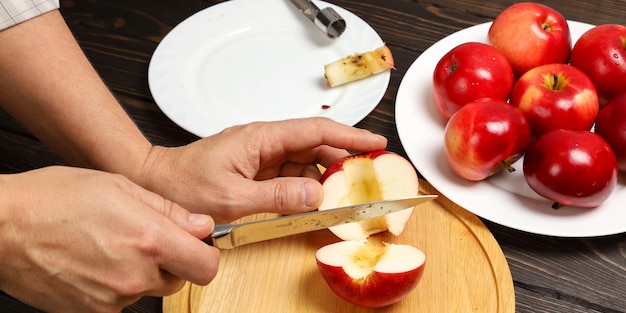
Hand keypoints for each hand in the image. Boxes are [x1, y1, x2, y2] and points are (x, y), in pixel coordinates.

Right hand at [0, 166, 218, 312]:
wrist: (2, 227)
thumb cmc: (55, 198)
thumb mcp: (121, 187)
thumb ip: (169, 211)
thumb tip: (202, 227)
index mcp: (149, 241)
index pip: (207, 266)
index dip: (206, 253)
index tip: (195, 242)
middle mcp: (135, 276)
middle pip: (180, 279)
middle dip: (173, 261)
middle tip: (147, 238)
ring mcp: (112, 300)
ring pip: (148, 289)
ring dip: (142, 272)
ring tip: (112, 245)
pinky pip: (121, 301)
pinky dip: (117, 284)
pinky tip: (96, 261)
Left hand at [138, 117, 386, 222]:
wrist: (157, 185)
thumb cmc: (184, 185)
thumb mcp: (232, 197)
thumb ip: (276, 197)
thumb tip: (316, 196)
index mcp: (261, 138)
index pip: (315, 131)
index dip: (349, 136)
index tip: (375, 143)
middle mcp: (265, 143)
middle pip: (315, 148)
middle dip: (343, 162)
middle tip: (367, 179)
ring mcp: (262, 158)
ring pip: (306, 165)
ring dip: (324, 181)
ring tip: (342, 198)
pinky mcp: (258, 172)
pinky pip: (291, 178)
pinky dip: (305, 191)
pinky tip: (312, 205)